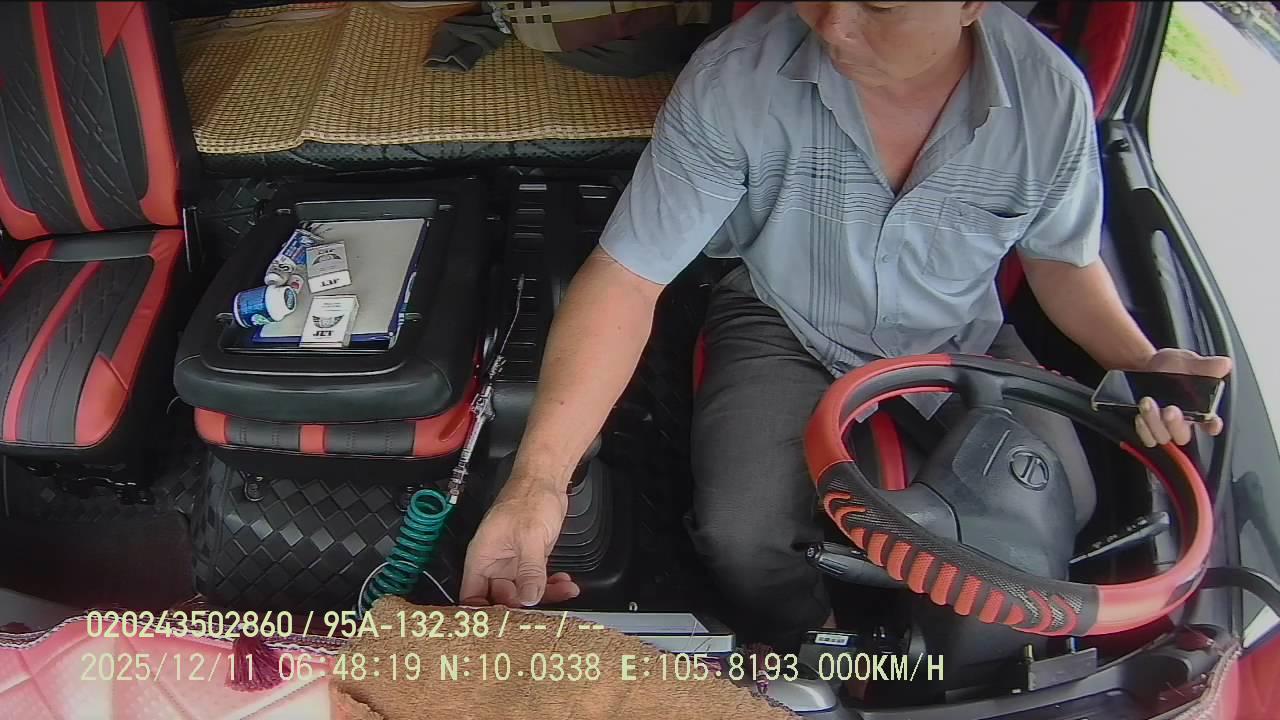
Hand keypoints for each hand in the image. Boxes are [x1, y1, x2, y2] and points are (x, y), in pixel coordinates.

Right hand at [460, 480, 579, 606]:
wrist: (546, 480)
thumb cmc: (528, 499)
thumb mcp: (529, 536)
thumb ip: (528, 569)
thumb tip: (527, 599)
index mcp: (482, 557)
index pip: (472, 595)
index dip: (483, 613)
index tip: (502, 625)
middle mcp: (494, 564)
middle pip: (500, 599)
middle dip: (521, 608)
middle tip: (542, 611)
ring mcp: (513, 563)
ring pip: (523, 592)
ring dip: (544, 596)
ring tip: (564, 592)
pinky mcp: (531, 560)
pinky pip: (537, 581)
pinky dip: (552, 585)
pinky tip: (567, 584)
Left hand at [1132, 349, 1231, 446]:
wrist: (1146, 365)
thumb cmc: (1172, 366)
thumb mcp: (1189, 362)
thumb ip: (1206, 366)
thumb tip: (1224, 364)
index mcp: (1200, 408)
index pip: (1211, 423)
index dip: (1212, 426)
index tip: (1211, 423)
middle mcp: (1183, 421)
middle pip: (1182, 435)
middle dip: (1176, 424)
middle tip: (1171, 409)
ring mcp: (1163, 425)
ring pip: (1162, 437)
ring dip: (1154, 423)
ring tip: (1148, 402)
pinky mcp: (1147, 426)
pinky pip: (1146, 437)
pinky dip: (1143, 429)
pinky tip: (1140, 416)